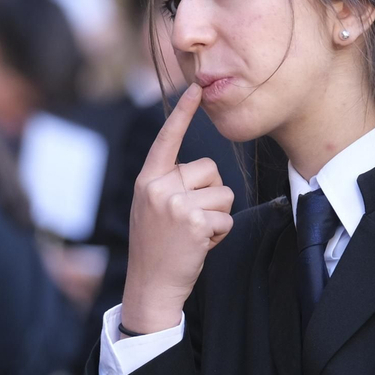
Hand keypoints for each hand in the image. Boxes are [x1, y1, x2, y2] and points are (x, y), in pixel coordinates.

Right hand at [121, 84, 235, 332]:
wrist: (150, 286)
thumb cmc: (157, 246)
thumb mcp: (151, 206)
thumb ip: (169, 184)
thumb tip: (202, 168)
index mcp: (148, 179)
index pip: (167, 138)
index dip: (182, 113)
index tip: (195, 88)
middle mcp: (159, 186)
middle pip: (210, 169)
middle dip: (211, 194)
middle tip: (189, 221)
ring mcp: (175, 204)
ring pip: (223, 193)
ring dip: (217, 215)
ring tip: (194, 233)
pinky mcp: (194, 221)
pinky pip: (226, 216)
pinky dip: (220, 233)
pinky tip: (200, 245)